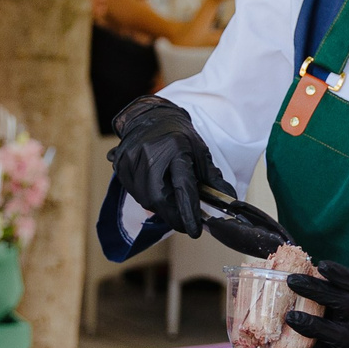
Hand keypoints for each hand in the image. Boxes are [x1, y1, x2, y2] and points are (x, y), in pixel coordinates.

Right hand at [108, 96, 228, 236]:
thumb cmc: (178, 135)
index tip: (194, 231)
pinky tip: (157, 191)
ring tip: (171, 203)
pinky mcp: (120, 164)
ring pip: (144, 198)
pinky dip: (147, 198)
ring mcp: (131, 159)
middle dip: (173, 216)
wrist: (152, 117)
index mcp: (174, 149)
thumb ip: (212, 178)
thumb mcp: (200, 152)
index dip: (188, 212)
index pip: (183, 187)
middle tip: (184, 223)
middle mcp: (150, 153)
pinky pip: (134, 192)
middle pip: (158, 198)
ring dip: (160, 208)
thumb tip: (228, 200)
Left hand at [284, 262, 348, 347]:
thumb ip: (317, 291)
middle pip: (340, 301)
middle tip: (292, 281)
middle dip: (316, 290)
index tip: (322, 265)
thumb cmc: (336, 322)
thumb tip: (276, 272)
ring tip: (291, 317)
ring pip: (333, 332)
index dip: (339, 273)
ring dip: (311, 324)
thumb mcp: (335, 304)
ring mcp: (346, 340)